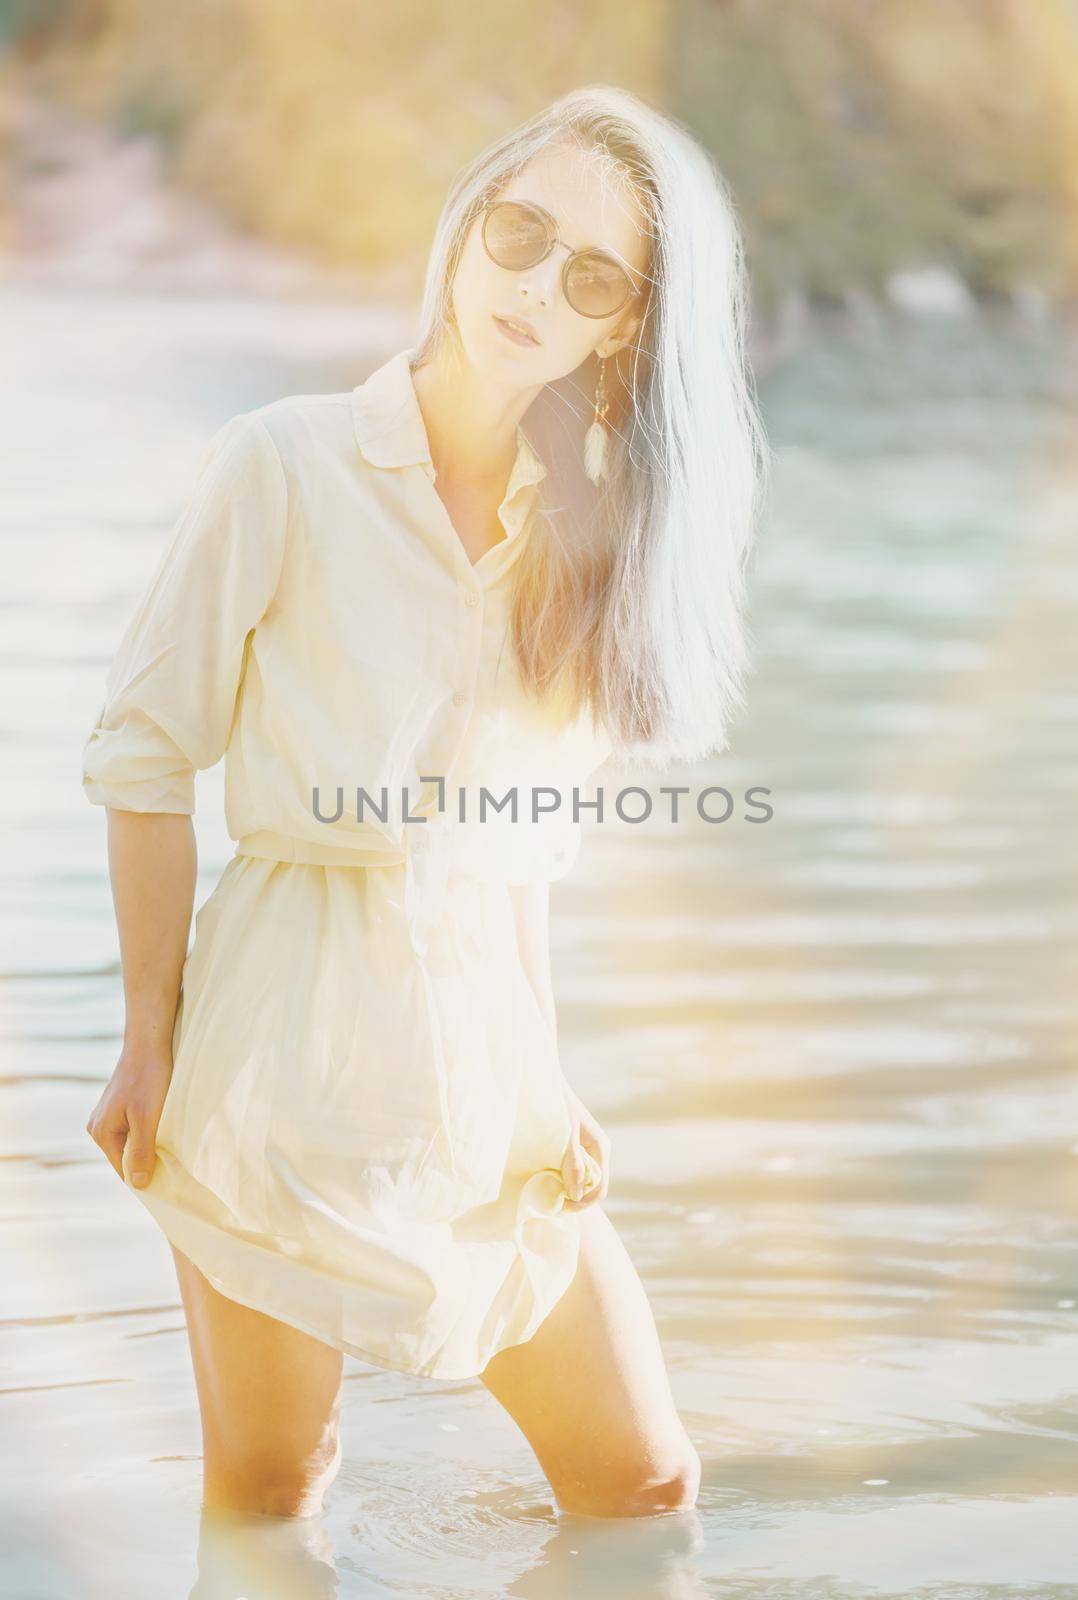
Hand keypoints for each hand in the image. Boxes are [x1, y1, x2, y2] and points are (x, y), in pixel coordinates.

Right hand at [85, 1046, 172, 1187]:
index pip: (123, 1170)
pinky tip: (163, 1127)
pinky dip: (148, 1132)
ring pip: (131, 1143)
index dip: (145, 1177)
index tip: (168, 1182)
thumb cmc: (148, 1079)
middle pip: (126, 1157)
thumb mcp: (147, 1119)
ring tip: (170, 1144)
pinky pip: (133, 1130)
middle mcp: (98, 1127)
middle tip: (174, 1164)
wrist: (148, 1043)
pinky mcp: (119, 1107)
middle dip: (147, 1162)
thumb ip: (142, 1151)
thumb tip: (138, 1184)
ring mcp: (107, 1116)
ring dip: (149, 1146)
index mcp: (101, 1133)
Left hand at [559, 1080, 610, 1210]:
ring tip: (547, 1193)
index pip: (599, 1189)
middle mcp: (597, 1152)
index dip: (582, 1204)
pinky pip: (574, 1172)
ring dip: (568, 1190)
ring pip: (583, 1181)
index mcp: (600, 1148)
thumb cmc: (557, 1106)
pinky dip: (563, 1179)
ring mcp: (587, 1150)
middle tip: (550, 1203)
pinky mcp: (575, 1148)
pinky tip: (548, 1179)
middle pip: (593, 1188)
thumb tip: (577, 1193)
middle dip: (574, 1199)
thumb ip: (572, 1162)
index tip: (560, 1207)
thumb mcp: (565, 1134)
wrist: (545, 1083)